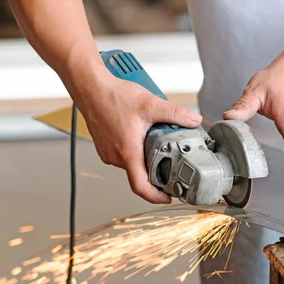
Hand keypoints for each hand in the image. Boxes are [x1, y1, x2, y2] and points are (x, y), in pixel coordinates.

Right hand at [74, 69, 202, 203]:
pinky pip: (123, 156)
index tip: (168, 197)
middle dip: (156, 171)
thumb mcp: (150, 104)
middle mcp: (115, 157)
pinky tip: (142, 138)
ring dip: (144, 159)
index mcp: (127, 152)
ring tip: (157, 146)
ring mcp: (108, 153)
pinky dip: (134, 152)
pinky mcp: (104, 147)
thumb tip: (193, 120)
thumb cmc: (112, 96)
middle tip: (171, 164)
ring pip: (131, 164)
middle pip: (139, 174)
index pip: (140, 186)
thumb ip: (175, 113)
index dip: (156, 197)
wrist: (90, 87)